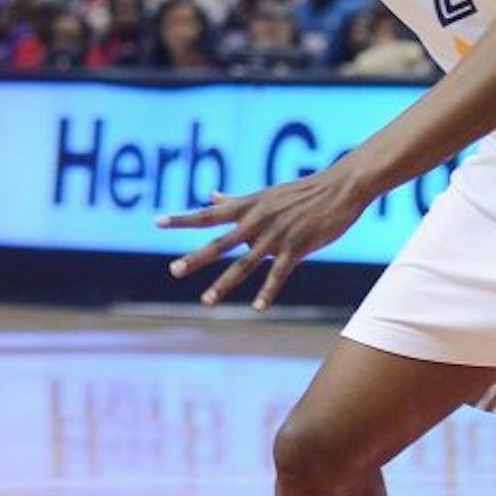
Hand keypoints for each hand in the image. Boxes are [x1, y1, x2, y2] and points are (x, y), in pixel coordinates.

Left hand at [161, 163, 372, 309]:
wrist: (339, 187)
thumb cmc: (302, 190)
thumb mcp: (265, 193)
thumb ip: (236, 200)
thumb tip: (211, 197)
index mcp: (248, 205)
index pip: (208, 213)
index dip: (182, 218)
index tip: (157, 221)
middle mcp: (257, 220)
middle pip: (220, 242)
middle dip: (196, 257)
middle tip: (173, 270)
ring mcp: (276, 235)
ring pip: (244, 264)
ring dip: (224, 284)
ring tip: (205, 301)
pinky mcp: (297, 247)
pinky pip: (278, 274)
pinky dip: (267, 291)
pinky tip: (257, 308)